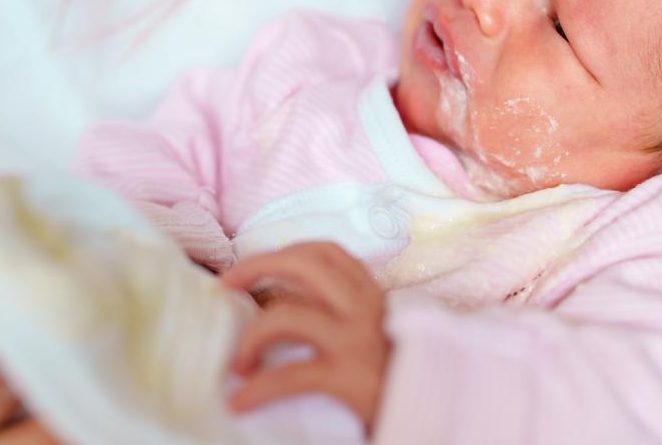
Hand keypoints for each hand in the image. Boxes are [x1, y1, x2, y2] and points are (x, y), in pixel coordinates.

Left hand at [221, 242, 389, 432]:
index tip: (251, 266)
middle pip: (304, 264)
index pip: (326, 252)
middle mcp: (364, 307)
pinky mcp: (348, 375)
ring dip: (252, 336)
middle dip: (257, 266)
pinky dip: (258, 388)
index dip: (283, 251)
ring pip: (287, 315)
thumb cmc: (396, 374)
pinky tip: (240, 400)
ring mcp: (356, 339)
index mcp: (371, 294)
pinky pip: (290, 375)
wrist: (434, 411)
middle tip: (227, 284)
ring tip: (239, 362)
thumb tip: (278, 307)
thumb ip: (343, 313)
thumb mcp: (376, 330)